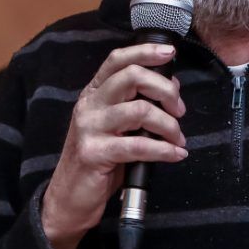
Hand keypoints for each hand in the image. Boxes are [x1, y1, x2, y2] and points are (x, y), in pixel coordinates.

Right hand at [41, 43, 187, 248]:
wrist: (69, 198)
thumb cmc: (99, 160)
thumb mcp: (117, 126)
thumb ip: (138, 104)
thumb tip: (171, 86)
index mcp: (94, 94)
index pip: (117, 59)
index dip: (144, 51)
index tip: (169, 53)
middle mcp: (89, 105)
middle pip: (132, 76)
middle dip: (165, 89)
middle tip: (179, 110)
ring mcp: (89, 128)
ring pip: (140, 110)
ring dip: (168, 125)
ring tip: (178, 139)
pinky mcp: (94, 153)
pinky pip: (138, 145)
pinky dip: (164, 149)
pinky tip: (175, 154)